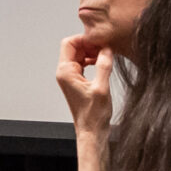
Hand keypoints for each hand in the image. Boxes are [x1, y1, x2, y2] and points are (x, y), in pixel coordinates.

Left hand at [56, 35, 114, 170]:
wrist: (91, 131)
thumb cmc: (93, 115)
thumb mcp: (101, 88)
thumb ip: (103, 65)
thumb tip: (107, 49)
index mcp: (65, 72)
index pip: (70, 43)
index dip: (85, 39)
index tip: (100, 41)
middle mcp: (64, 73)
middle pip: (74, 47)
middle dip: (89, 44)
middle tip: (106, 47)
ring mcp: (69, 77)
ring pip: (78, 55)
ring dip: (92, 52)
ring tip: (107, 54)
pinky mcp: (76, 82)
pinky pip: (82, 64)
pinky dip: (92, 60)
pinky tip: (103, 63)